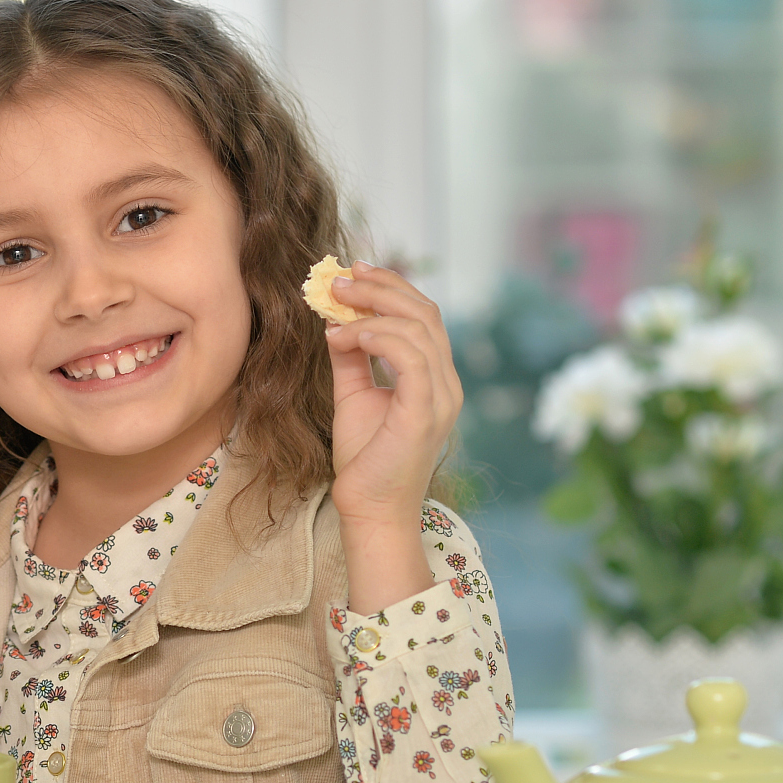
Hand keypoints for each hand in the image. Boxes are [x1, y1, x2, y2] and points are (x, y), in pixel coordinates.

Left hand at [323, 263, 461, 613]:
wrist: (369, 509)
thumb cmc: (365, 459)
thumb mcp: (354, 396)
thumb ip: (352, 359)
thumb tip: (337, 321)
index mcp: (434, 377)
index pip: (423, 317)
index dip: (391, 287)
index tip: (352, 273)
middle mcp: (446, 383)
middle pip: (425, 313)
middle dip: (381, 288)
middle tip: (339, 280)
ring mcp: (442, 398)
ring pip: (419, 330)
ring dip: (373, 310)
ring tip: (336, 310)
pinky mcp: (427, 413)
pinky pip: (413, 359)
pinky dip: (382, 338)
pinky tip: (352, 334)